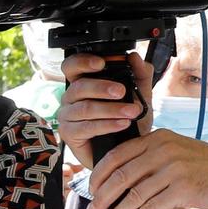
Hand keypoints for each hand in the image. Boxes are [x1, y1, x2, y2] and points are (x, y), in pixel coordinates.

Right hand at [58, 51, 152, 169]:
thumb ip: (139, 75)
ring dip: (110, 109)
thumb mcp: (140, 96)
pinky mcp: (69, 135)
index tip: (102, 63)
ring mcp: (67, 116)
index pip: (72, 67)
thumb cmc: (129, 122)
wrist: (129, 151)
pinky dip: (107, 125)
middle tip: (122, 92)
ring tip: (132, 111)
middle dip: (101, 87)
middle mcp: (71, 98)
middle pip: (78, 87)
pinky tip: (122, 124)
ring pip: (84, 108)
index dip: (82, 62)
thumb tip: (135, 57)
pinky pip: (86, 127)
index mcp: (83, 83)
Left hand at [87, 127, 207, 208]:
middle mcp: (163, 150)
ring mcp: (174, 168)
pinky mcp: (184, 188)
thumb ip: (148, 158)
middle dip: (102, 197)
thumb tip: (115, 178)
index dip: (98, 176)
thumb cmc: (204, 167)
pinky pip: (151, 206)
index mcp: (156, 138)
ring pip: (133, 194)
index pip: (116, 156)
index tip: (91, 190)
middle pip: (120, 176)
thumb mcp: (175, 151)